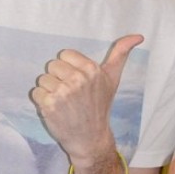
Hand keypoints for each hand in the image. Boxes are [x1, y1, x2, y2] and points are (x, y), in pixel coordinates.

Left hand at [31, 34, 142, 163]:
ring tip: (62, 101)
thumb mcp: (112, 78)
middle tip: (70, 93)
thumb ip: (121, 53)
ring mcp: (63, 92)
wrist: (90, 138)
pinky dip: (42, 100)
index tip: (77, 80)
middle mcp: (77, 79)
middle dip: (58, 78)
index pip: (64, 55)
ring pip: (42, 79)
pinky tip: (54, 109)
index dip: (68, 67)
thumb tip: (139, 36)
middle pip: (52, 65)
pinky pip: (36, 92)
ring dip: (49, 90)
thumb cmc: (100, 105)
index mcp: (91, 69)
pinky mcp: (49, 105)